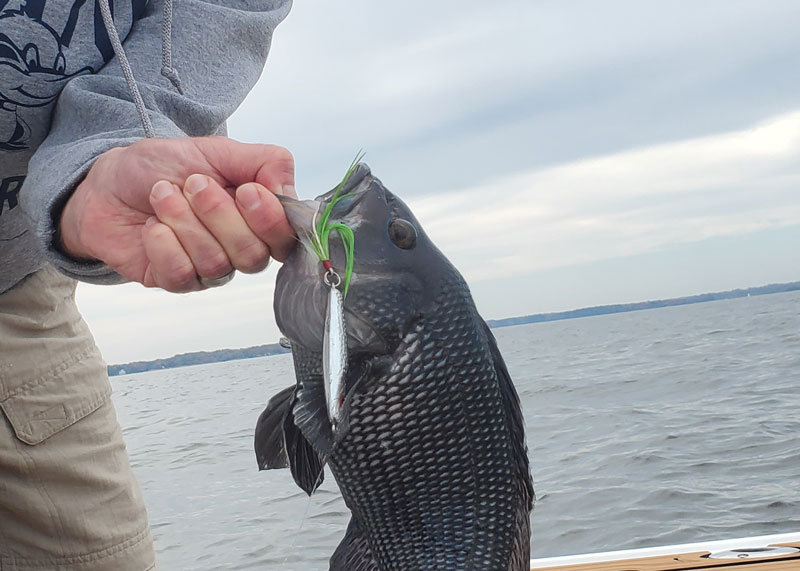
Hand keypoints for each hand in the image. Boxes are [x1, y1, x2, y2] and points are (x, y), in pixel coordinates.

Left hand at [59, 137, 295, 291]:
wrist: (108, 183)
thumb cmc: (164, 167)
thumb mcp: (217, 151)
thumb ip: (265, 161)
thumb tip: (286, 190)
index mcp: (258, 218)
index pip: (286, 238)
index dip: (269, 219)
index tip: (245, 190)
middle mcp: (240, 248)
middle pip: (253, 255)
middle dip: (218, 214)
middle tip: (192, 184)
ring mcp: (210, 269)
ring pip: (216, 263)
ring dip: (184, 222)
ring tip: (163, 195)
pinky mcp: (177, 281)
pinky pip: (182, 275)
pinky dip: (163, 243)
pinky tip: (152, 226)